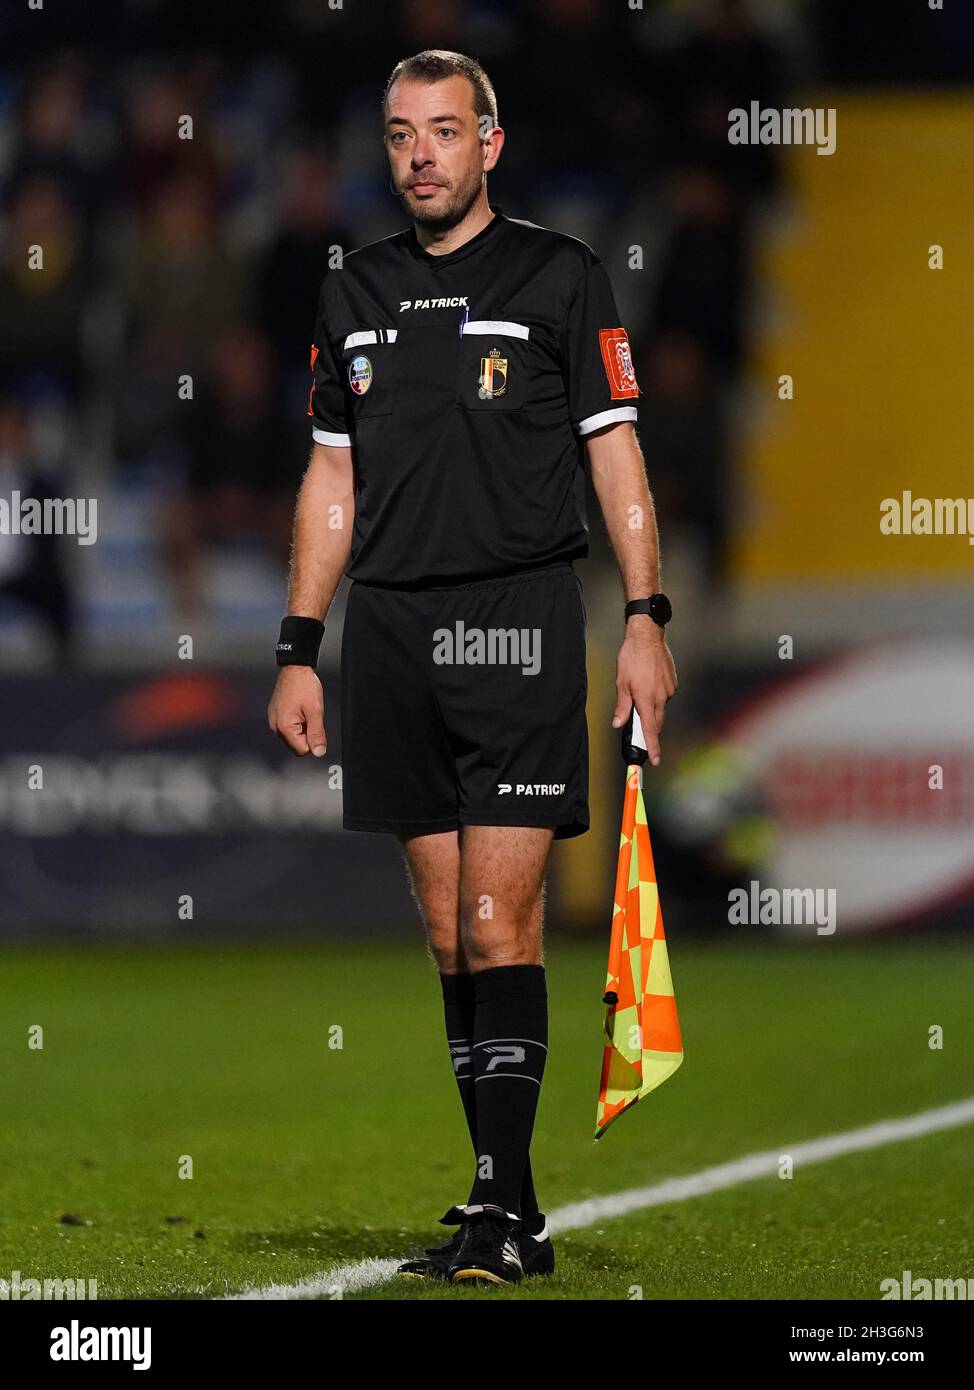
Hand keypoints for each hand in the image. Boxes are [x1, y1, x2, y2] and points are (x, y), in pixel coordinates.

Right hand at [268, 666, 325, 756]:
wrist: (295, 669)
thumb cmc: (304, 686)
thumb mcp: (316, 711)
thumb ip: (317, 734)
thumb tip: (319, 752)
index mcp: (284, 727)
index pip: (302, 750)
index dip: (312, 740)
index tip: (314, 724)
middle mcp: (275, 726)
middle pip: (296, 745)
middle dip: (306, 734)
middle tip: (310, 716)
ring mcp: (273, 721)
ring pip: (293, 736)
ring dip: (302, 728)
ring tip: (304, 711)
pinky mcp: (275, 716)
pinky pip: (288, 727)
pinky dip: (297, 722)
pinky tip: (299, 709)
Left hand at [610, 619, 677, 766]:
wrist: (648, 636)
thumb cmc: (632, 657)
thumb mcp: (621, 683)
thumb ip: (622, 706)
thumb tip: (618, 723)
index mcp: (647, 699)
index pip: (651, 730)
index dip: (653, 747)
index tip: (656, 760)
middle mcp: (661, 697)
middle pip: (657, 721)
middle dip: (650, 729)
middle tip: (640, 728)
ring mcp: (669, 689)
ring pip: (660, 707)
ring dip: (651, 707)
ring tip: (640, 689)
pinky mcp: (673, 682)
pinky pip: (665, 695)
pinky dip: (657, 694)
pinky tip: (649, 681)